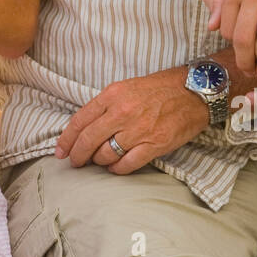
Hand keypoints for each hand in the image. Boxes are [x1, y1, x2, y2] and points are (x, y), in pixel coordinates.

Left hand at [54, 68, 207, 174]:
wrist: (195, 91)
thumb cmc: (162, 87)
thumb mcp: (128, 87)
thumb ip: (108, 105)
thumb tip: (89, 127)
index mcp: (112, 95)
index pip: (80, 120)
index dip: (67, 139)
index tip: (61, 151)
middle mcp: (121, 112)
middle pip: (88, 140)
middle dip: (78, 155)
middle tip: (75, 163)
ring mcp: (138, 130)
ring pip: (105, 155)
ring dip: (98, 162)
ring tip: (100, 162)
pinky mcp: (154, 145)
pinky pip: (126, 165)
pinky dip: (117, 169)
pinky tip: (115, 168)